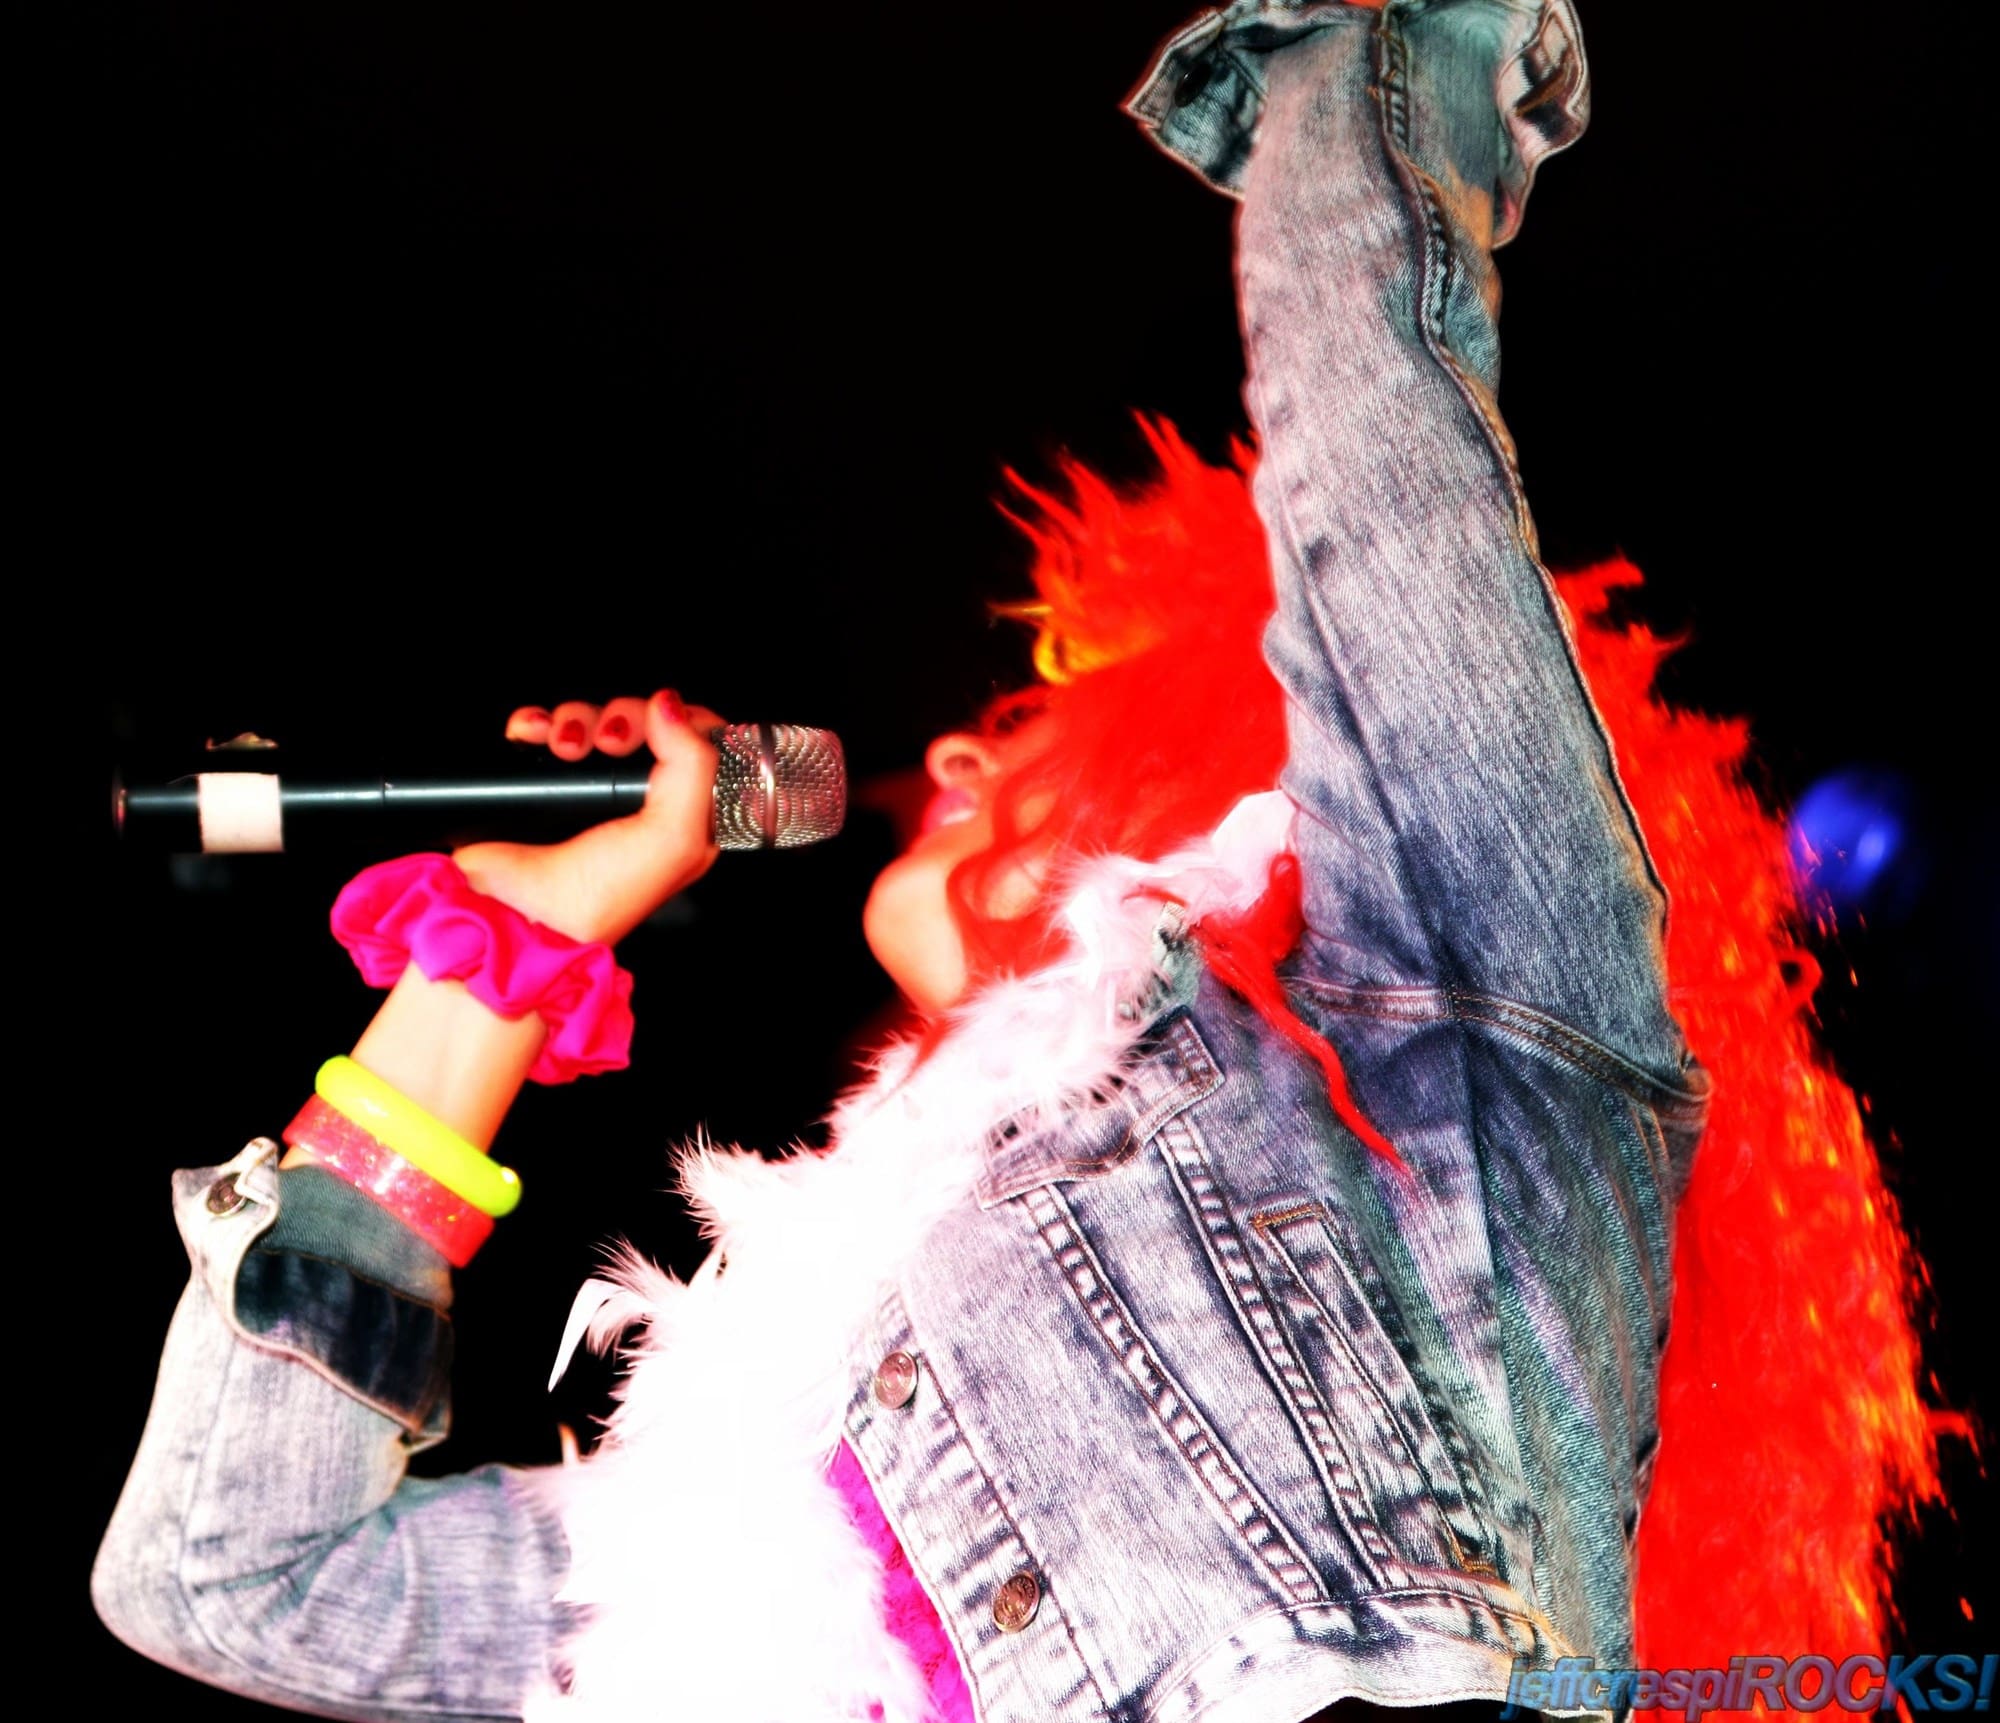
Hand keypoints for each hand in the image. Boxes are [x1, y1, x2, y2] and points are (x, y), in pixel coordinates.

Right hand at [450, 690, 724, 945]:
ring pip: (594, 720)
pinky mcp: (541, 783)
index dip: (686, 720)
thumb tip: (670, 708)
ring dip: (577, 720)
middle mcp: (639, 802)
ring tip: (563, 748)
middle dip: (626, 720)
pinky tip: (534, 738)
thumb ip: (692, 767)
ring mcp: (588, 792)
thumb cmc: (599, 897)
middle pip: (646, 724)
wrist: (519, 914)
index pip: (702, 744)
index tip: (666, 721)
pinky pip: (544, 727)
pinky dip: (538, 723)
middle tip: (611, 743)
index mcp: (684, 817)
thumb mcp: (674, 839)